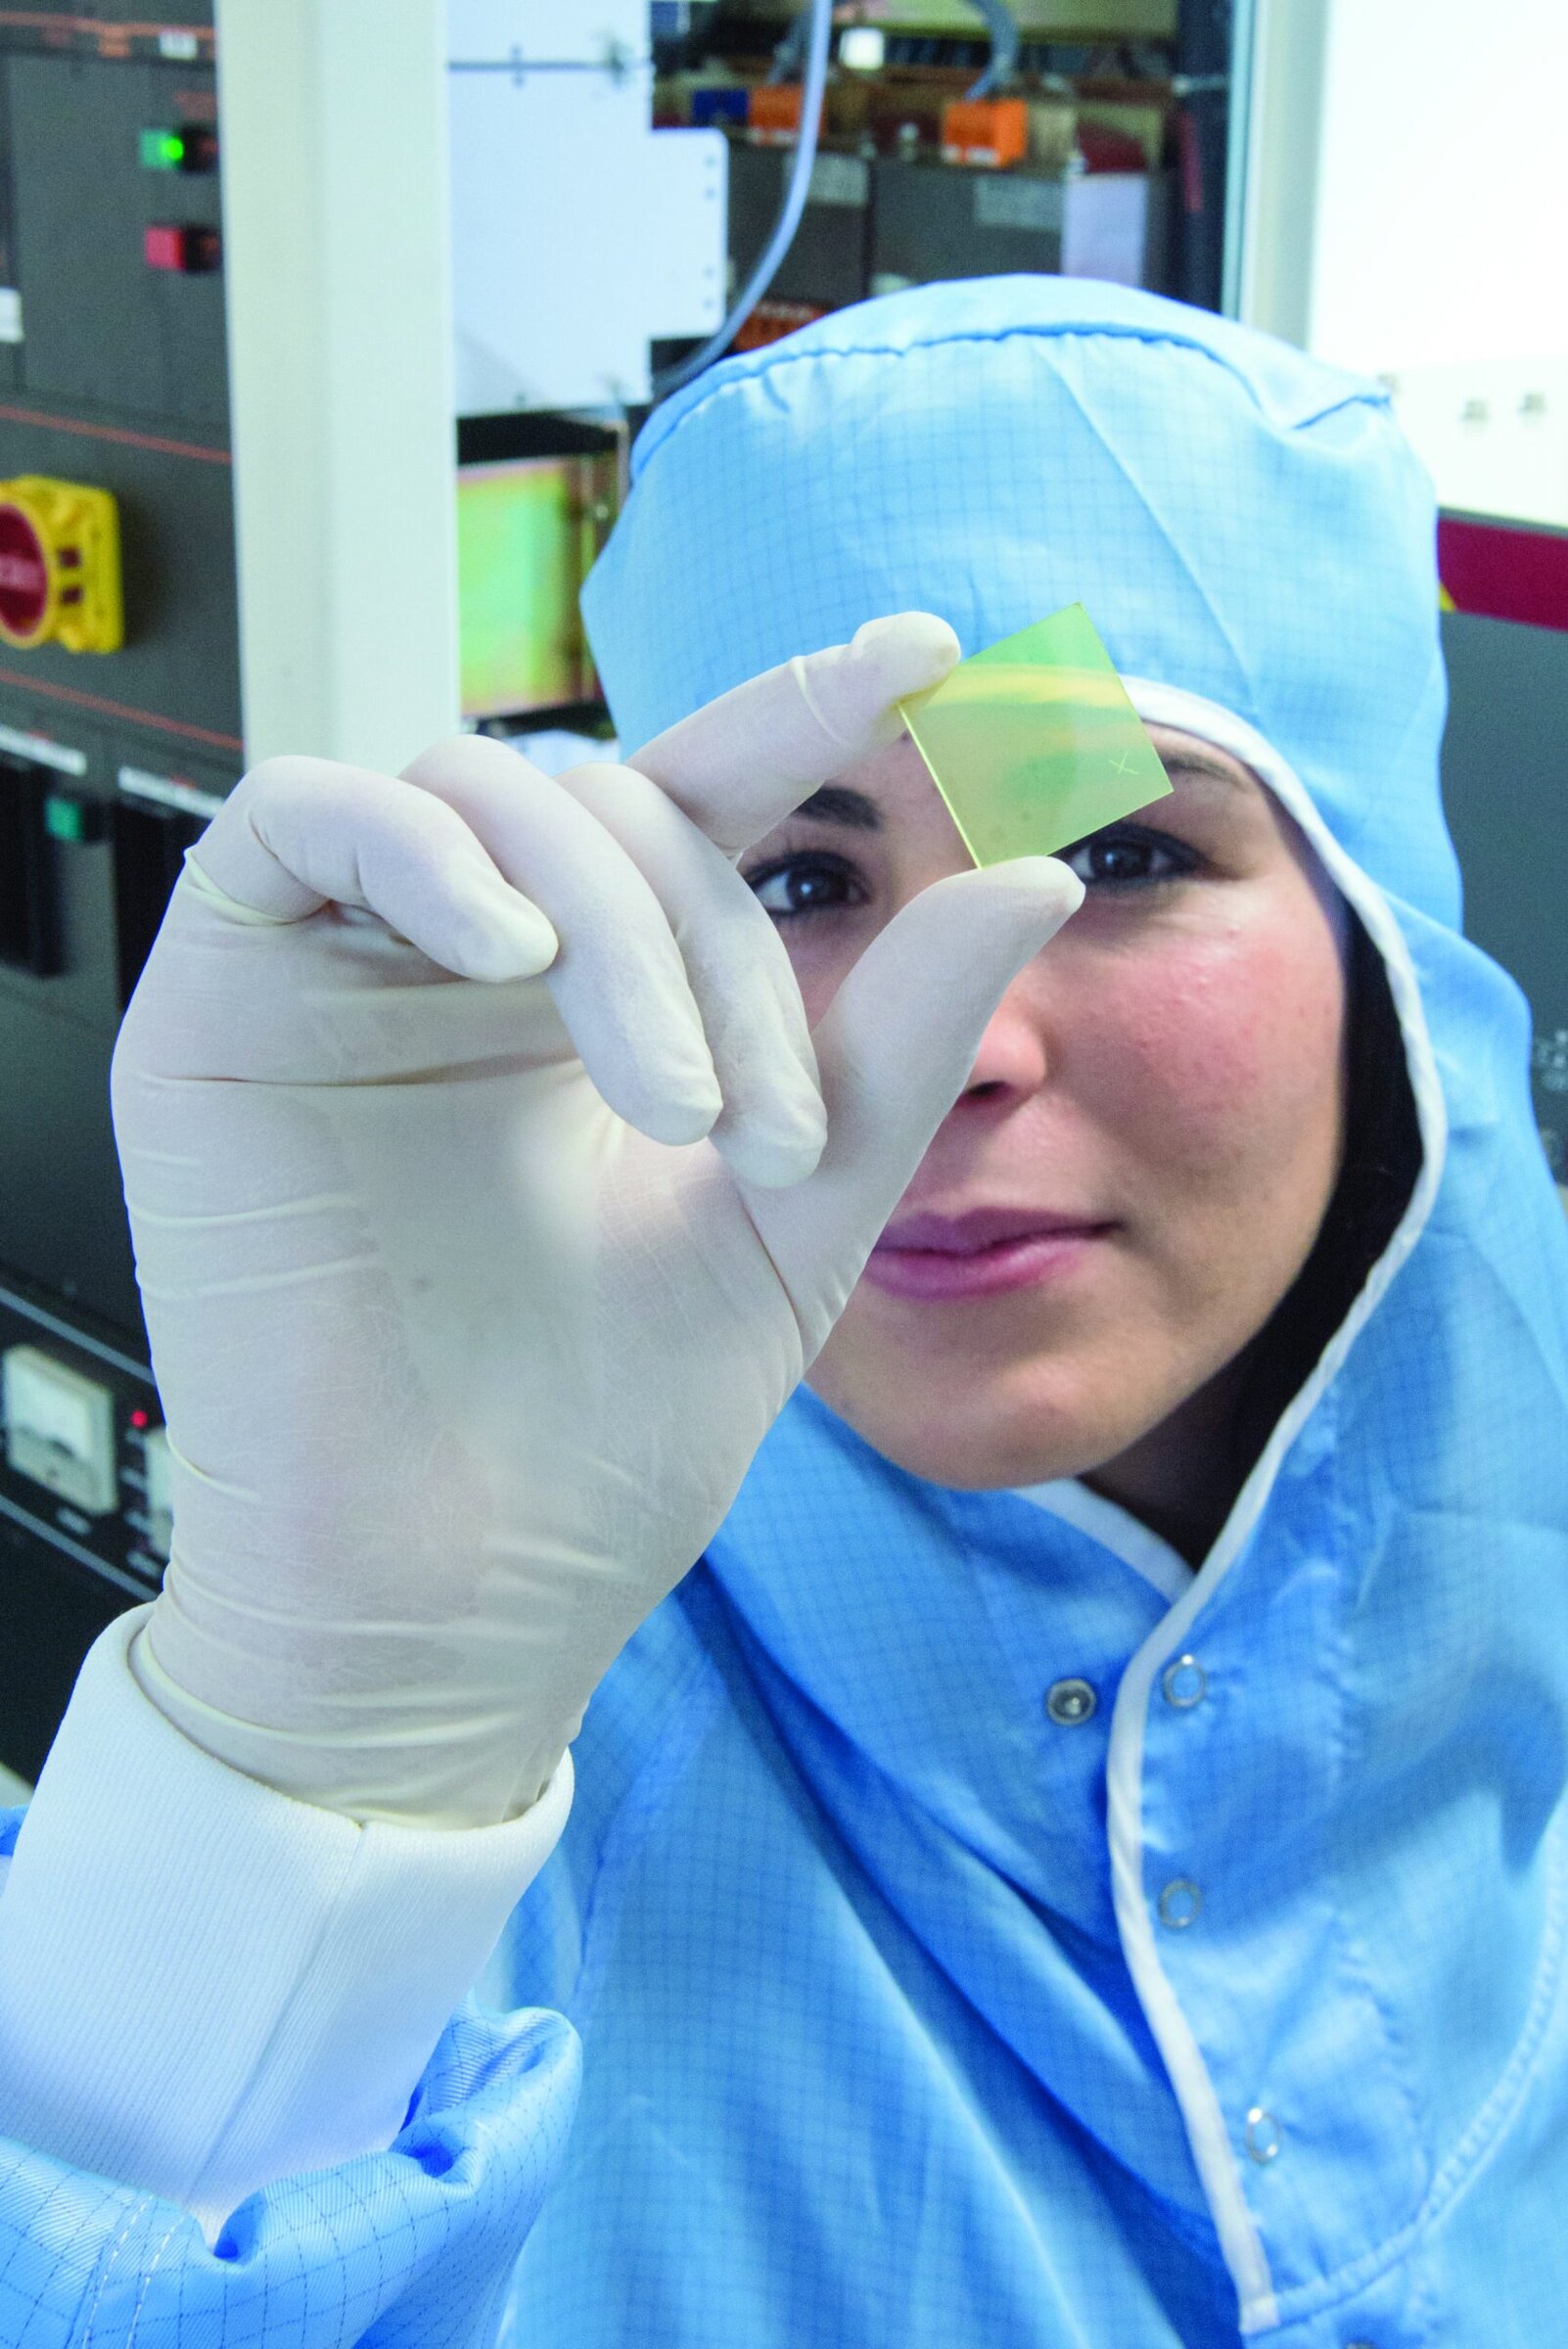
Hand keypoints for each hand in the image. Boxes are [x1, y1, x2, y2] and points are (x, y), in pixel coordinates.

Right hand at [111, 617, 1081, 1826]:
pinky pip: (297, 819)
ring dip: (601, 918)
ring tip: (660, 1102)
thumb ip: (900, 1050)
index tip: (926, 654)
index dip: (799, 709)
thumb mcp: (796, 1223)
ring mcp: (346, 974)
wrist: (450, 1597)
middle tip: (759, 1127)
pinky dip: (416, 852)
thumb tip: (1030, 874)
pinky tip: (498, 956)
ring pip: (476, 792)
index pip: (696, 802)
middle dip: (716, 939)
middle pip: (609, 804)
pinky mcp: (221, 997)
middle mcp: (472, 968)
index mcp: (598, 1005)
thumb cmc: (605, 1440)